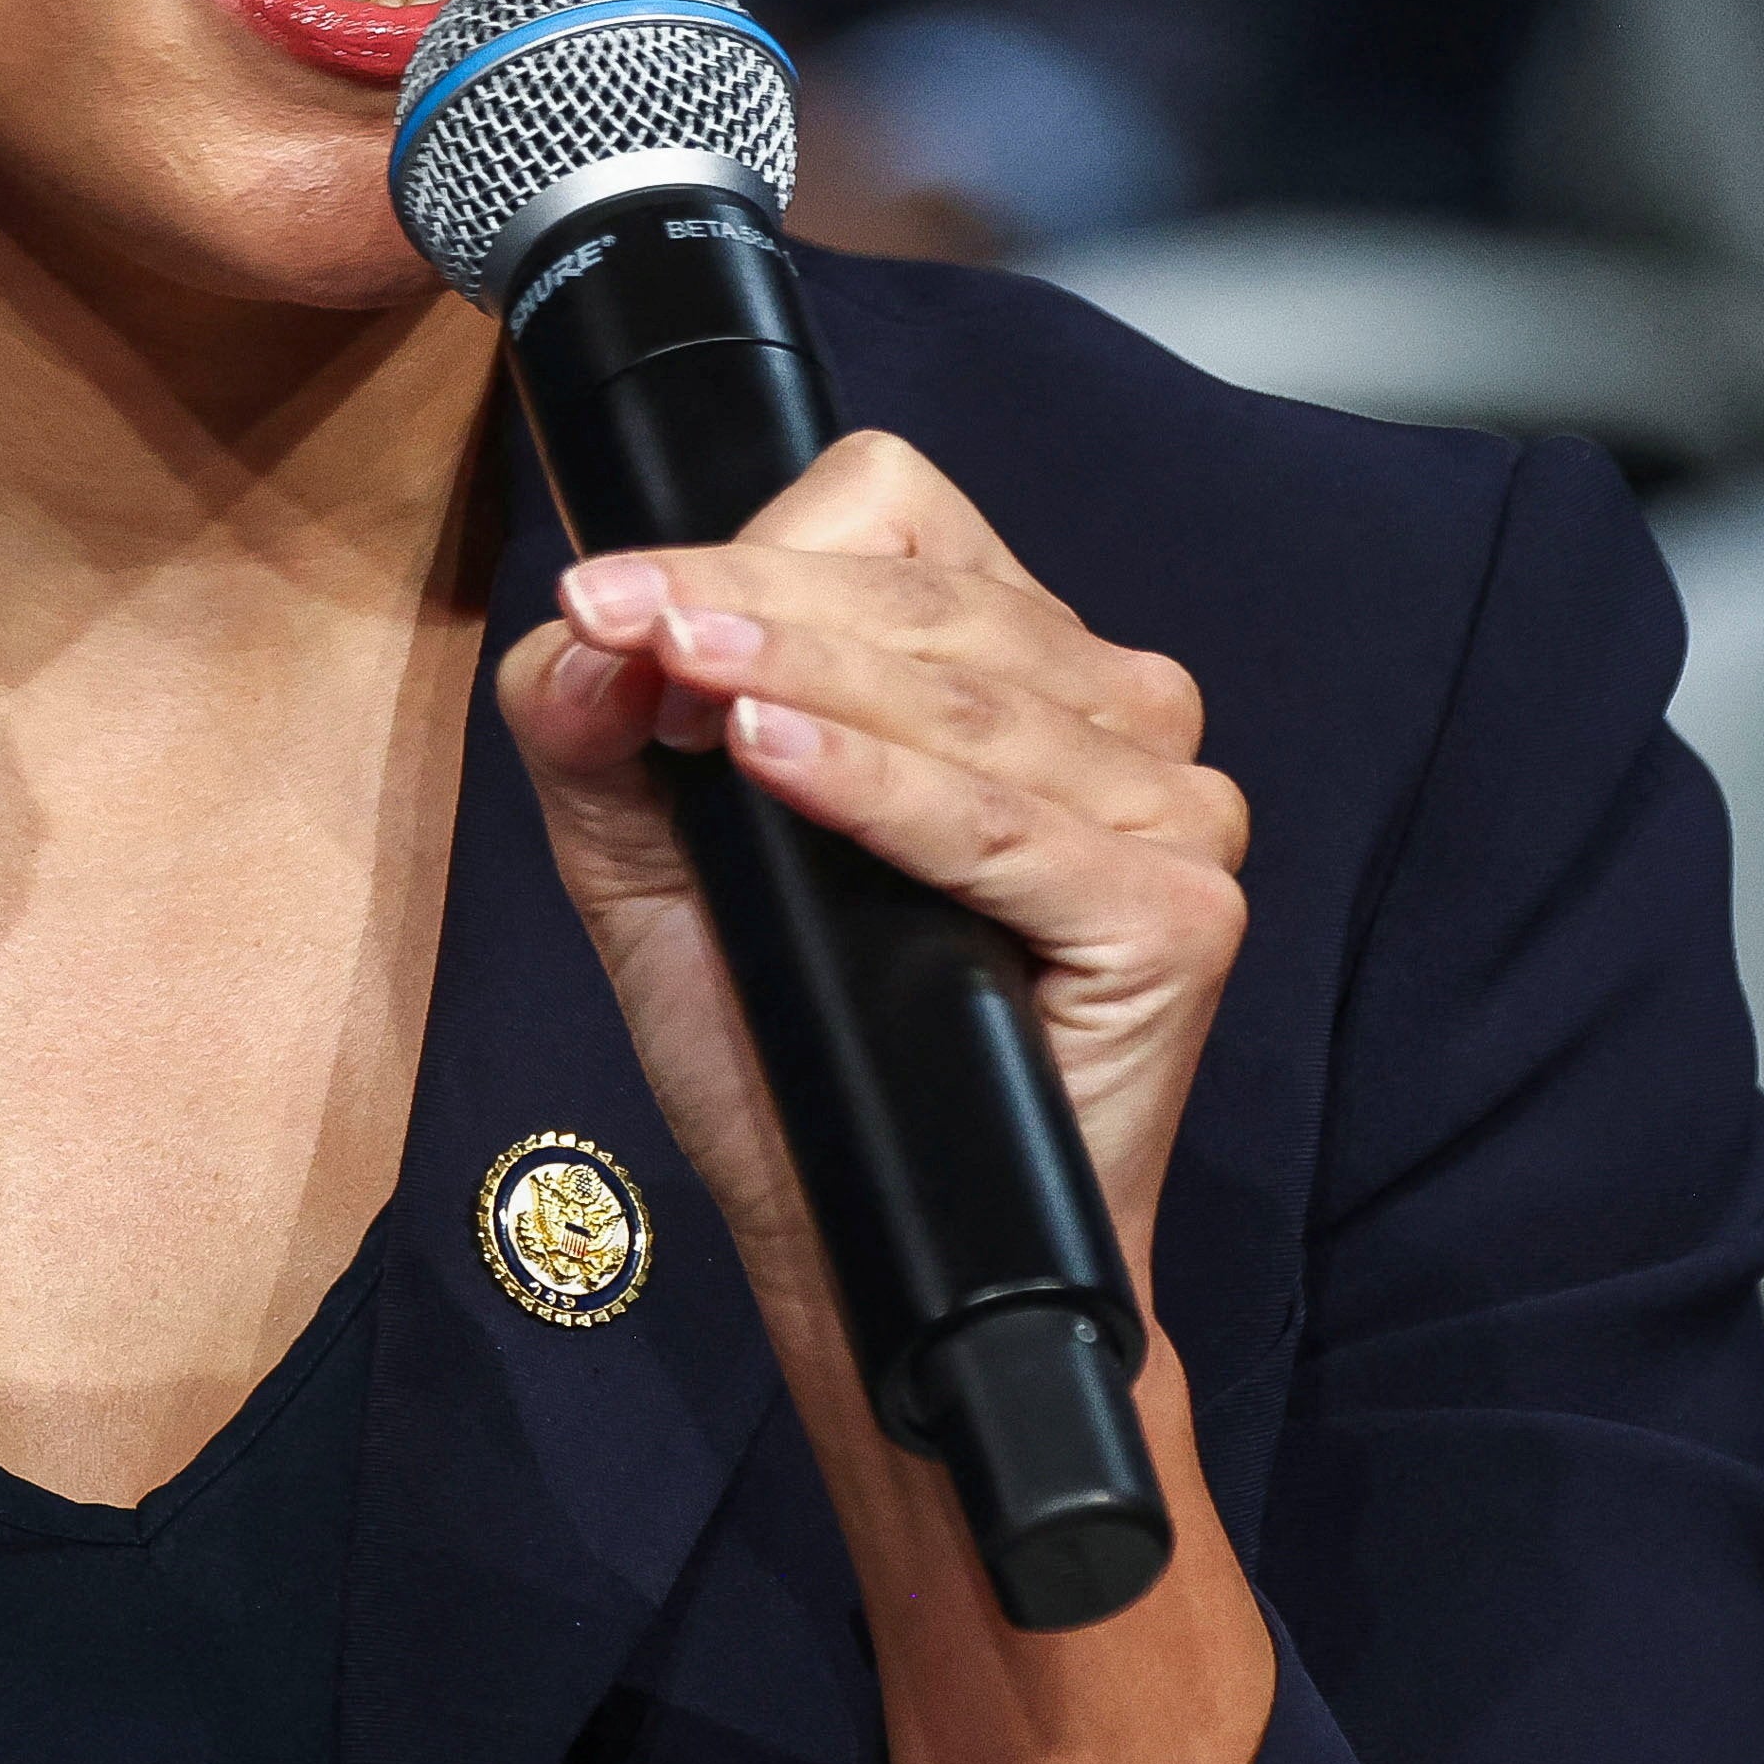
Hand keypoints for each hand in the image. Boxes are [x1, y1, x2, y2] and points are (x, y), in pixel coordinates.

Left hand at [500, 428, 1247, 1325]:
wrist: (866, 1245)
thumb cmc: (786, 1041)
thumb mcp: (648, 854)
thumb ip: (594, 724)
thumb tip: (585, 627)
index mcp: (1012, 656)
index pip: (898, 519)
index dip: (752, 544)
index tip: (611, 593)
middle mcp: (1110, 710)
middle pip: (927, 594)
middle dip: (750, 598)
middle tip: (615, 615)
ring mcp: (1167, 807)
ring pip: (962, 698)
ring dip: (806, 672)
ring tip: (683, 673)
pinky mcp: (1178, 914)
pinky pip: (1002, 826)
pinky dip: (880, 787)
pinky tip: (774, 754)